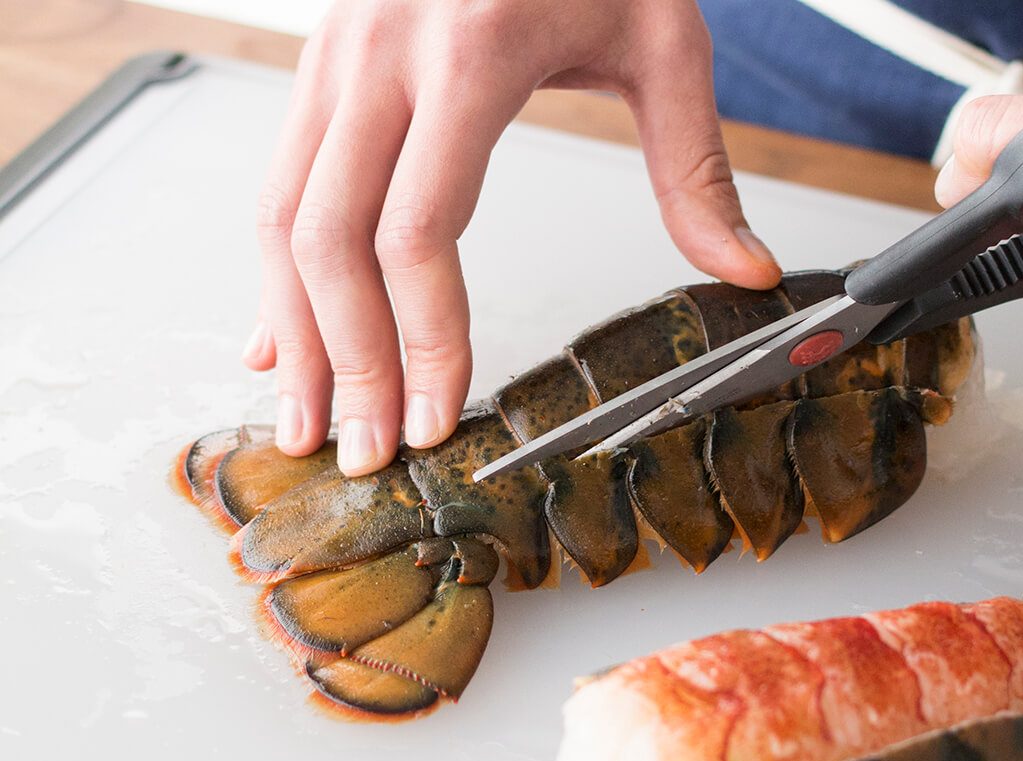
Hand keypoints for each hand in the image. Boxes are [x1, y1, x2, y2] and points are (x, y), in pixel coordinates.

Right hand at [239, 0, 780, 476]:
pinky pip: (278, 184)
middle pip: (331, 240)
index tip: (435, 412)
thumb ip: (693, 164)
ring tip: (306, 420)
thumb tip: (739, 270)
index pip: (420, 227)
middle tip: (363, 450)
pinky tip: (280, 337)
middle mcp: (381, 57)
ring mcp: (337, 59)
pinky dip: (276, 273)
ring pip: (283, 219)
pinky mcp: (323, 68)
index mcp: (470, 52)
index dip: (421, 337)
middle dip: (345, 362)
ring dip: (293, 333)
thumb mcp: (663, 38)